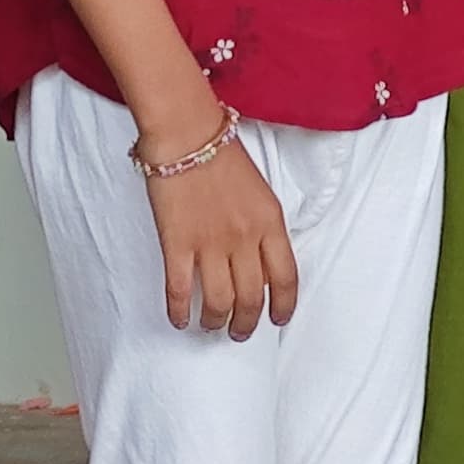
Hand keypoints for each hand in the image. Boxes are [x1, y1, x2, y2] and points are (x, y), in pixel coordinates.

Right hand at [138, 131, 298, 339]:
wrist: (186, 133)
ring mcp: (210, 243)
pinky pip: (180, 289)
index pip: (285, 278)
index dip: (284, 306)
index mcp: (270, 223)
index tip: (278, 319)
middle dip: (246, 322)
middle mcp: (244, 238)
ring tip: (211, 325)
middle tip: (239, 331)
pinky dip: (180, 311)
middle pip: (251, 298)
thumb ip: (264, 228)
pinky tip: (180, 319)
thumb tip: (260, 265)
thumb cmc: (222, 155)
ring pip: (219, 301)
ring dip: (216, 321)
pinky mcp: (177, 243)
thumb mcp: (261, 191)